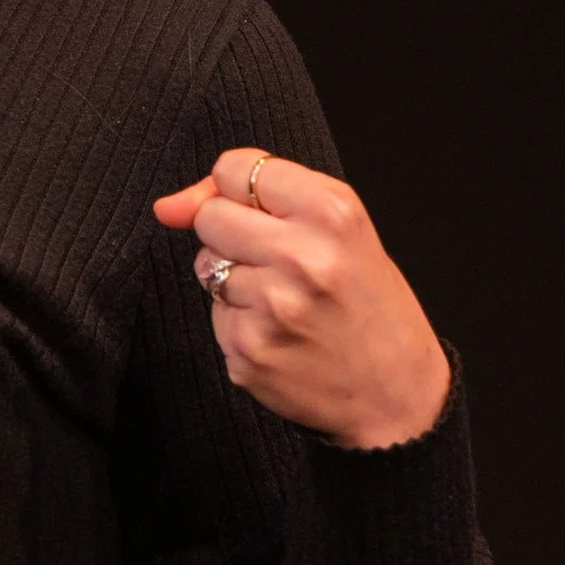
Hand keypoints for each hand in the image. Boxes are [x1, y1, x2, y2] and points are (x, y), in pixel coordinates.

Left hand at [153, 149, 450, 449]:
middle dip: (230, 233)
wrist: (398, 396)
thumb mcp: (342, 232)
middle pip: (209, 215)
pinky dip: (238, 321)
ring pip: (206, 265)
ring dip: (233, 279)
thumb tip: (166, 208)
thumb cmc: (369, 306)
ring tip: (287, 301)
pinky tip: (280, 334)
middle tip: (279, 261)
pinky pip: (215, 313)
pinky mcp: (248, 350)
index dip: (240, 191)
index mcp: (333, 212)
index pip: (235, 168)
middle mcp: (302, 256)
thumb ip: (261, 200)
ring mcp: (272, 306)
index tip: (264, 212)